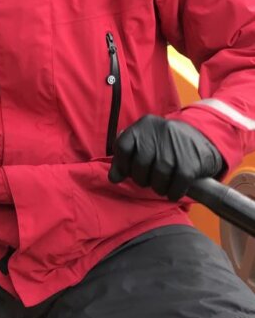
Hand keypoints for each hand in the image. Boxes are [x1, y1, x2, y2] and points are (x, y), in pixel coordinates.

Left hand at [108, 115, 223, 200]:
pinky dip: (173, 192)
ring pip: (158, 176)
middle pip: (140, 163)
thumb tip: (113, 178)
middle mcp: (159, 131)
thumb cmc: (167, 145)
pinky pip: (177, 184)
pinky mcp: (191, 162)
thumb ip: (128, 155)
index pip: (123, 146)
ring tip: (160, 187)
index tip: (127, 173)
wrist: (203, 139)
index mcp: (145, 125)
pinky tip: (172, 192)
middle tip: (148, 181)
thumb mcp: (147, 141)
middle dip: (141, 178)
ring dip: (158, 187)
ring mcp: (176, 146)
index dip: (121, 164)